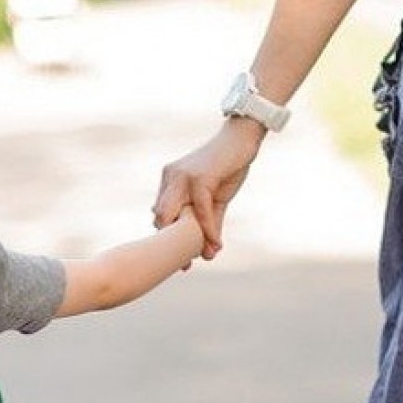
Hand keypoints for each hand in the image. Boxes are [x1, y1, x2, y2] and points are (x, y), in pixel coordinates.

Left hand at [154, 119, 264, 260]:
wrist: (242, 137)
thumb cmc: (228, 166)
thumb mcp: (216, 198)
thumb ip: (211, 222)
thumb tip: (211, 251)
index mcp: (169, 181)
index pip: (160, 215)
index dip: (167, 238)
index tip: (179, 258)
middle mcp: (171, 178)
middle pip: (160, 218)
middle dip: (170, 244)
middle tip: (186, 265)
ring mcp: (183, 177)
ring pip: (175, 217)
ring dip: (187, 241)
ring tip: (202, 257)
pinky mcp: (199, 178)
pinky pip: (200, 212)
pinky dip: (208, 230)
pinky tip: (216, 244)